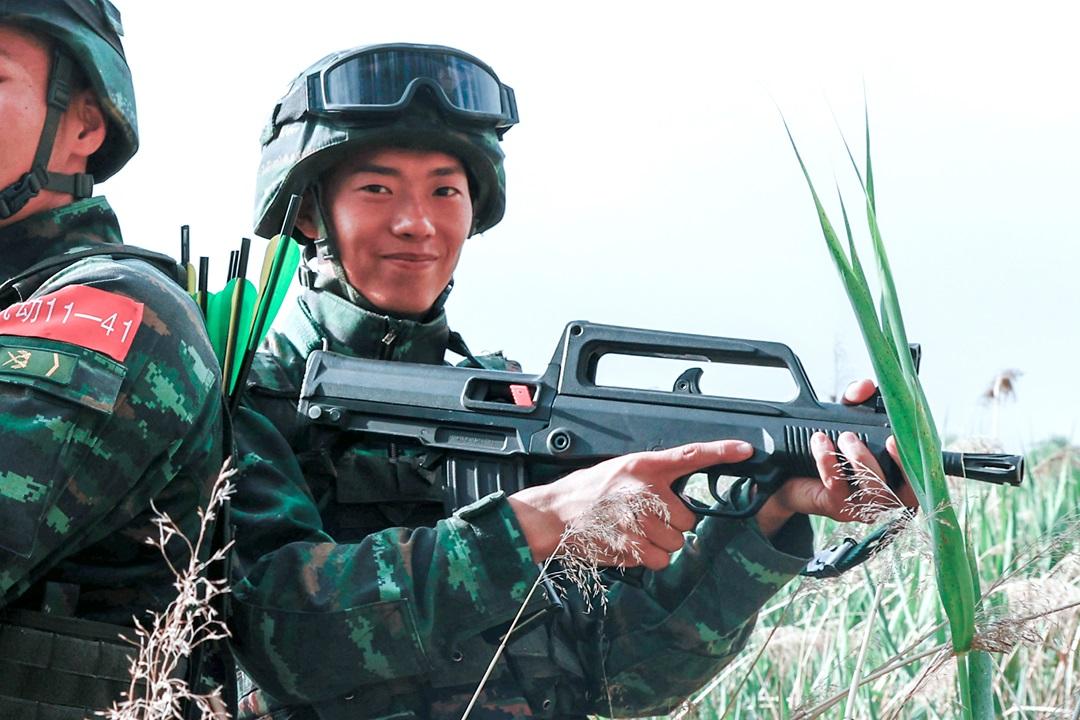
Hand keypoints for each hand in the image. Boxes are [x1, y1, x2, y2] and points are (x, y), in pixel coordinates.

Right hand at [507, 440, 753, 569]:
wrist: (552, 515)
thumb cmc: (586, 493)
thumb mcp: (620, 471)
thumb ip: (651, 478)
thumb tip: (680, 498)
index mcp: (642, 466)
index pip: (689, 455)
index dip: (720, 452)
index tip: (746, 450)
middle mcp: (643, 490)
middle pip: (687, 518)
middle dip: (671, 525)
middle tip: (644, 520)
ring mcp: (636, 519)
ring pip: (675, 543)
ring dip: (659, 545)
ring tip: (632, 534)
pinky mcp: (629, 545)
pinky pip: (659, 561)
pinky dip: (647, 560)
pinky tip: (627, 546)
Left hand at [754, 379, 918, 536]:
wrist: (795, 474)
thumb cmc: (834, 448)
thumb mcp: (849, 419)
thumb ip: (857, 401)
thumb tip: (864, 386)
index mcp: (900, 475)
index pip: (919, 473)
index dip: (911, 459)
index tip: (894, 439)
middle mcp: (889, 494)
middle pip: (899, 486)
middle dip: (878, 457)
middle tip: (852, 436)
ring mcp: (866, 505)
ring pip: (872, 489)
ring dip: (856, 460)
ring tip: (842, 438)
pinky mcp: (840, 508)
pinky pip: (838, 486)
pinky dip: (828, 462)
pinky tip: (820, 444)